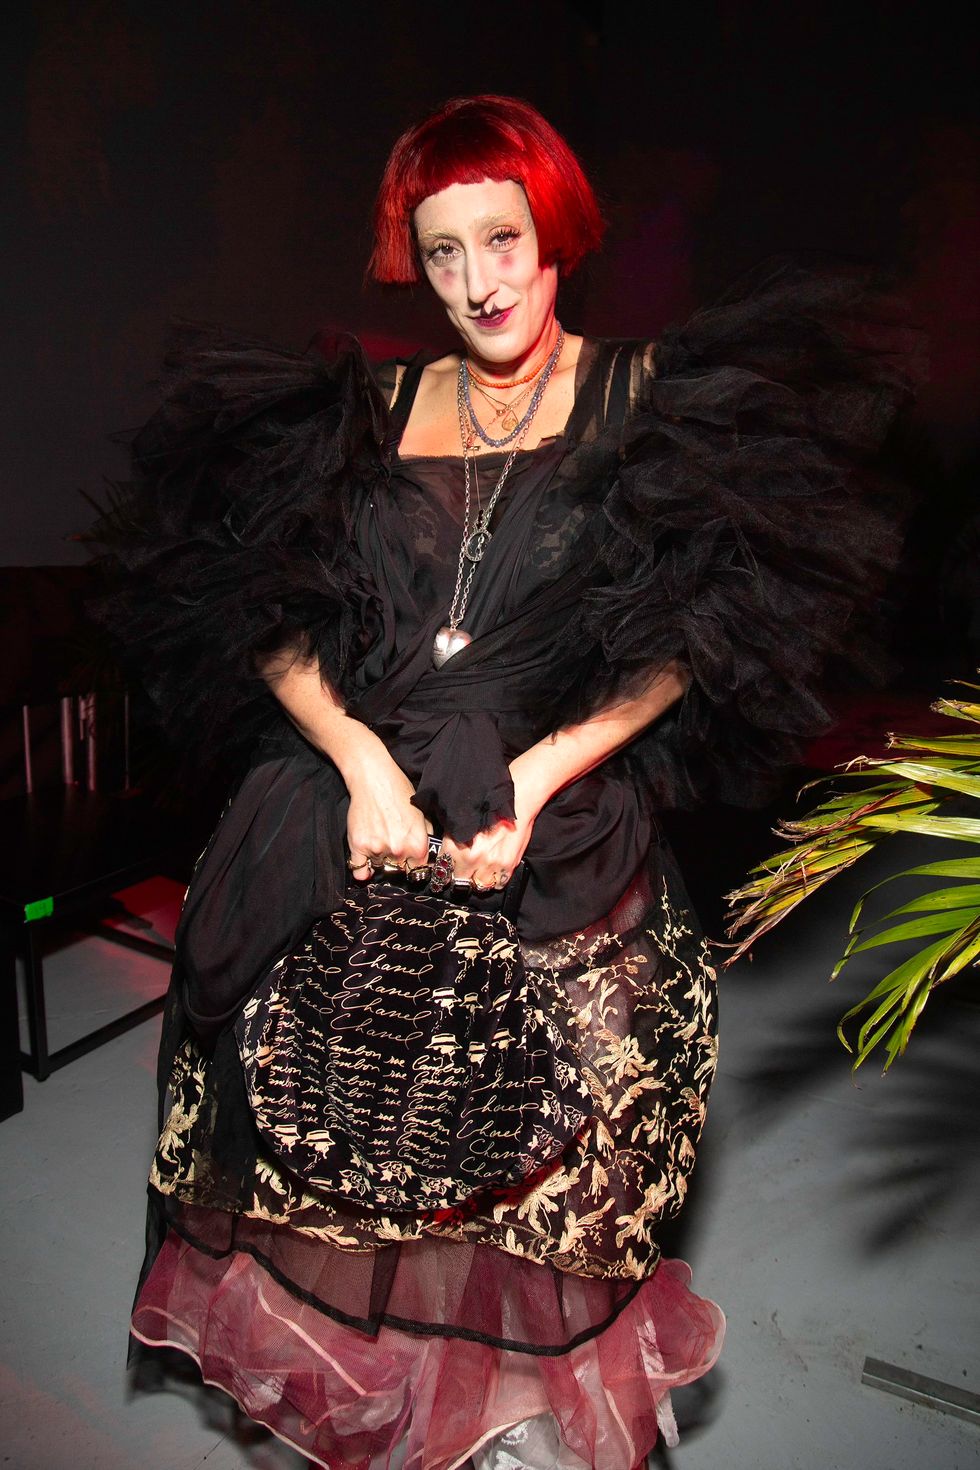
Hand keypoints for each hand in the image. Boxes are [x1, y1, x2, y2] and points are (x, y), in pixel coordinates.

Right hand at [345, 746, 431, 881]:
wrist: (374, 777)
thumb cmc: (399, 792)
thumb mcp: (422, 815)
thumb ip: (427, 838)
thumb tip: (428, 857)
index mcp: (418, 845)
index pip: (418, 870)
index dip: (413, 863)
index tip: (408, 859)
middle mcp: (399, 850)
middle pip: (398, 870)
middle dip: (396, 860)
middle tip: (391, 842)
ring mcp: (377, 849)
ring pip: (380, 867)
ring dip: (379, 859)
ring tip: (379, 838)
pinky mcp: (358, 846)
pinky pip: (359, 869)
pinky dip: (361, 868)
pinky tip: (366, 858)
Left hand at [438, 766, 539, 889]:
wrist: (517, 799)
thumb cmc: (490, 807)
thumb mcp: (462, 820)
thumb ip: (452, 839)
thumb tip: (444, 854)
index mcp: (454, 845)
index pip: (442, 869)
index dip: (445, 869)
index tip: (449, 870)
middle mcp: (470, 857)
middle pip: (459, 881)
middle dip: (462, 874)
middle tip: (467, 867)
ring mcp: (489, 864)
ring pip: (478, 885)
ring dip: (480, 878)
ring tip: (483, 867)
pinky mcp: (507, 866)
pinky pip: (497, 884)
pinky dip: (497, 878)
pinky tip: (496, 866)